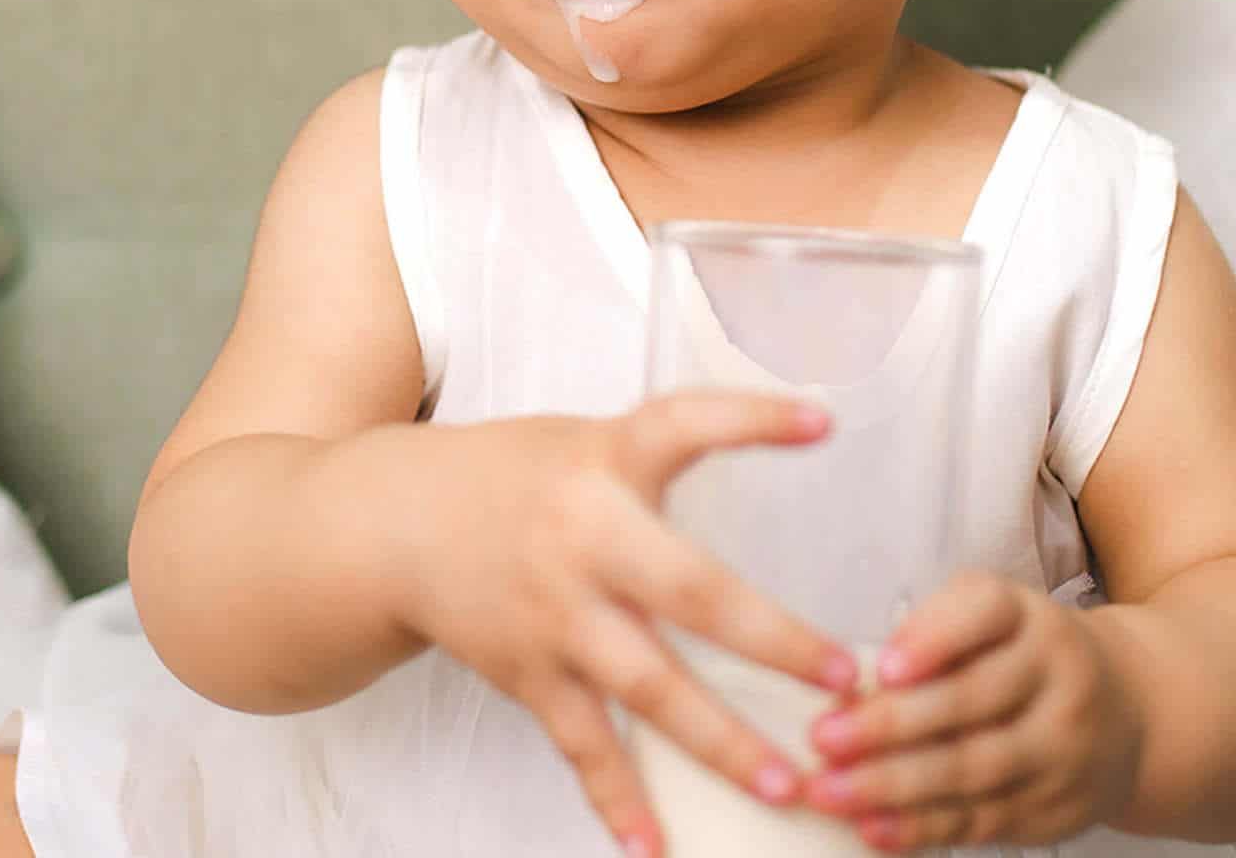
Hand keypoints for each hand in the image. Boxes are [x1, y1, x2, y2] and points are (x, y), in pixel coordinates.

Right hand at [392, 394, 860, 857]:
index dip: (752, 419)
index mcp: (605, 461)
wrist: (391, 526)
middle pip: (689, 591)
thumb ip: (668, 445)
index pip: (683, 425)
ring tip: (786, 784)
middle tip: (845, 680)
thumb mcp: (587, 438)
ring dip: (719, 741)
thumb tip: (804, 424)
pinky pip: (583, 744)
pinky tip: (656, 846)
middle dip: (771, 639)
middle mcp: (584, 540)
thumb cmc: (513, 478)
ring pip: (647, 686)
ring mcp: (556, 615)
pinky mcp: (529, 673)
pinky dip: (617, 798)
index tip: (820, 423)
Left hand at [801, 571, 1143, 852]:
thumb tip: (855, 677)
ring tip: (829, 790)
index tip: (883, 667)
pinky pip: (981, 821)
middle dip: (891, 725)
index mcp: (1031, 619)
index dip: (932, 639)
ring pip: (974, 769)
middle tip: (823, 738)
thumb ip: (930, 628)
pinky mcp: (1054, 807)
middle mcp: (1058, 679)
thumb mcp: (992, 614)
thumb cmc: (1024, 655)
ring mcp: (1063, 749)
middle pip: (972, 702)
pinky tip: (872, 828)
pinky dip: (922, 828)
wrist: (1129, 714)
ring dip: (893, 785)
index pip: (984, 615)